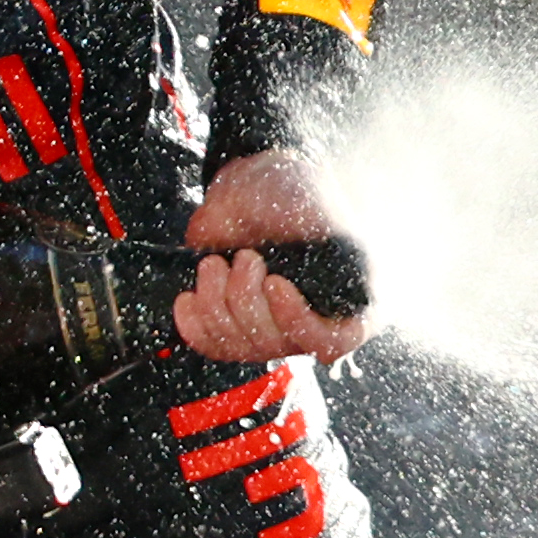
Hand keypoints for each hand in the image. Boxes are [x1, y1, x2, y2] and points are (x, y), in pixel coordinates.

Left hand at [174, 149, 370, 364]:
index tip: (274, 282)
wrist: (258, 191)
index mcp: (346, 300)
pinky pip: (211, 345)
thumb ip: (309, 229)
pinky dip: (193, 322)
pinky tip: (190, 295)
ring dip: (216, 302)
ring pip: (238, 346)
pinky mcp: (235, 330)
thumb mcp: (309, 204)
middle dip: (246, 298)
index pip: (332, 341)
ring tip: (215, 263)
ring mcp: (271, 332)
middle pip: (274, 344)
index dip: (298, 320)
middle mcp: (310, 324)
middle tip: (244, 256)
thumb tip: (303, 256)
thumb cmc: (293, 195)